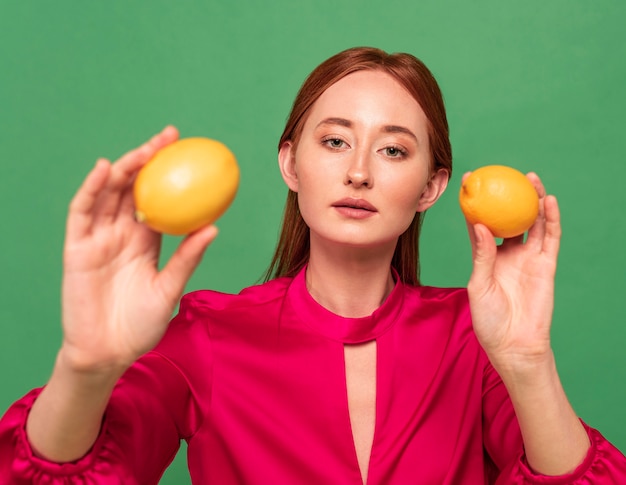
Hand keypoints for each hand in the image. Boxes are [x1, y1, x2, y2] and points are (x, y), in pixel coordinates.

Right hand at [60, 126, 217, 373]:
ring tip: (145, 150)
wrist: (109, 353)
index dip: (169, 174)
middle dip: (148, 159)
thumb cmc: (141, 324)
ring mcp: (98, 239)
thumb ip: (187, 258)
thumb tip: (214, 227)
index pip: (157, 198)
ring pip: (108, 194)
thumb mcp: (170, 288)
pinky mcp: (77, 248)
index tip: (188, 152)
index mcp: (145, 240)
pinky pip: (82, 213)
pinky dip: (91, 189)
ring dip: (124, 168)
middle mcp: (122, 233)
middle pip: (132, 187)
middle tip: (169, 137)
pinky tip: (104, 169)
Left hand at [465, 172, 560, 371]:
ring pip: (533, 223)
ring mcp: (528, 258)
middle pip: (510, 218)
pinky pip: (549, 238)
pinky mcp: (545, 266)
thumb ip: (481, 256)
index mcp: (486, 257)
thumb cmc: (489, 319)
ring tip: (531, 179)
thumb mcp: (479, 285)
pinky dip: (550, 219)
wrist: (513, 344)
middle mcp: (507, 254)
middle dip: (508, 196)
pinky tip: (548, 201)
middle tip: (504, 173)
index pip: (480, 224)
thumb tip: (480, 225)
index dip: (476, 203)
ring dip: (534, 201)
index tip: (470, 181)